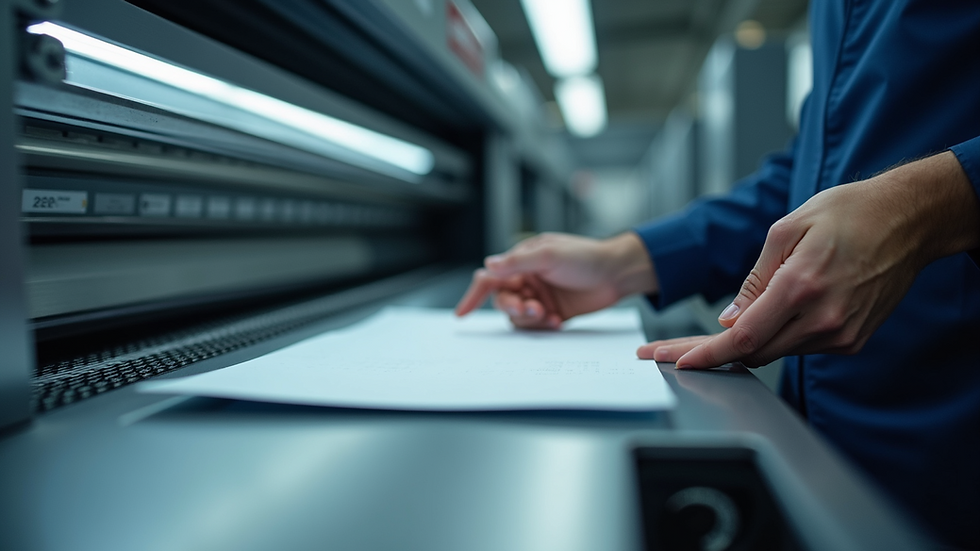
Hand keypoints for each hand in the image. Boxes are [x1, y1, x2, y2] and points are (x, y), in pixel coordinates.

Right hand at [455, 232, 658, 328]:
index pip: (490, 278)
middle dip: (513, 307)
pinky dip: (543, 325)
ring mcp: (539, 296)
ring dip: (529, 318)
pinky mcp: (552, 312)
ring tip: (548, 314)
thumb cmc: (585, 256)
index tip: (462, 314)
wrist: (616, 274)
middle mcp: (527, 279)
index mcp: (522, 261)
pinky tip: (557, 319)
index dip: (473, 295)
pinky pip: (536, 326)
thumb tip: (488, 264)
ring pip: (518, 316)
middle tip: (531, 308)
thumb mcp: (549, 255)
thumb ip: (517, 262)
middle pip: (502, 300)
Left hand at [638, 151, 979, 367]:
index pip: (743, 338)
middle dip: (710, 353)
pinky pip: (801, 347)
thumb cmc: (849, 213)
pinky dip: (778, 337)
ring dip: (745, 345)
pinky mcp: (853, 341)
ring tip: (715, 332)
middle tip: (672, 350)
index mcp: (801, 287)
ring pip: (776, 352)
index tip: (674, 360)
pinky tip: (773, 318)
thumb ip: (754, 280)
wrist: (908, 219)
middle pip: (754, 353)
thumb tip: (730, 320)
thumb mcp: (787, 229)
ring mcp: (842, 334)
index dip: (705, 354)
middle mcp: (824, 318)